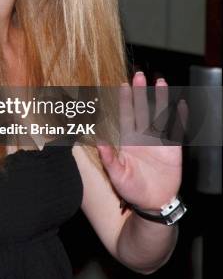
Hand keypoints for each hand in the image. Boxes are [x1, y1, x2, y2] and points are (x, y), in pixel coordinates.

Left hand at [96, 72, 187, 210]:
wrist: (152, 203)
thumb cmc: (131, 190)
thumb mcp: (117, 174)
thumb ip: (108, 157)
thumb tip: (97, 140)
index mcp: (127, 141)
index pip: (125, 115)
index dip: (124, 100)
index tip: (122, 84)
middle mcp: (142, 137)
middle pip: (142, 109)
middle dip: (140, 92)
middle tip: (139, 75)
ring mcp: (158, 141)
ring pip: (159, 115)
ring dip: (160, 99)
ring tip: (161, 82)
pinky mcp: (173, 149)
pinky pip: (177, 130)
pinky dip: (180, 117)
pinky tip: (182, 105)